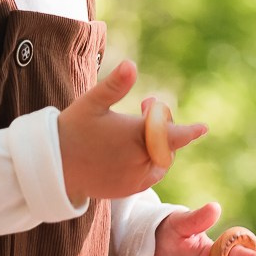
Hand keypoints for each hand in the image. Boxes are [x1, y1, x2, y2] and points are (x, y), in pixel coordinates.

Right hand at [57, 61, 205, 205]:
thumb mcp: (91, 103)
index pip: (172, 135)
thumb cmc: (72, 130)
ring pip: (161, 160)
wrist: (52, 168)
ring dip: (158, 144)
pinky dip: (150, 160)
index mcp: (134, 137)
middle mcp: (139, 161)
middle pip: (167, 143)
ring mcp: (134, 178)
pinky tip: (133, 147)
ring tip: (138, 126)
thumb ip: (114, 85)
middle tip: (146, 104)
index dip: (189, 131)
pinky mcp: (127, 190)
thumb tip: (131, 65)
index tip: (203, 128)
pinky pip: (149, 174)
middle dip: (162, 124)